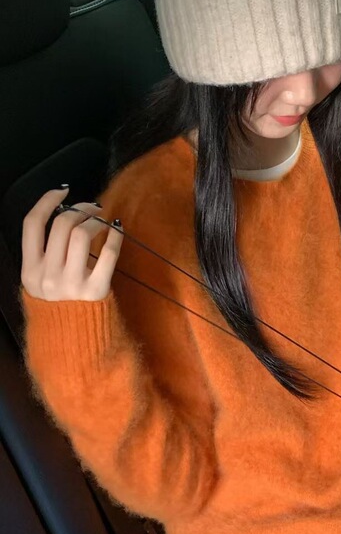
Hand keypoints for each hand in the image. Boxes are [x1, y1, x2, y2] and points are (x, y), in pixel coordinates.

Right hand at [21, 187, 123, 301]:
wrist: (76, 343)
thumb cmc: (62, 306)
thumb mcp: (42, 282)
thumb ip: (47, 254)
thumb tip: (66, 215)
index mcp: (30, 270)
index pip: (32, 224)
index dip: (46, 201)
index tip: (63, 190)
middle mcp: (47, 275)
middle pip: (61, 224)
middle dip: (79, 208)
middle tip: (92, 207)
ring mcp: (71, 283)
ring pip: (82, 233)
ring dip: (96, 219)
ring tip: (103, 219)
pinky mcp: (96, 289)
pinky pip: (108, 253)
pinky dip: (114, 236)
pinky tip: (117, 230)